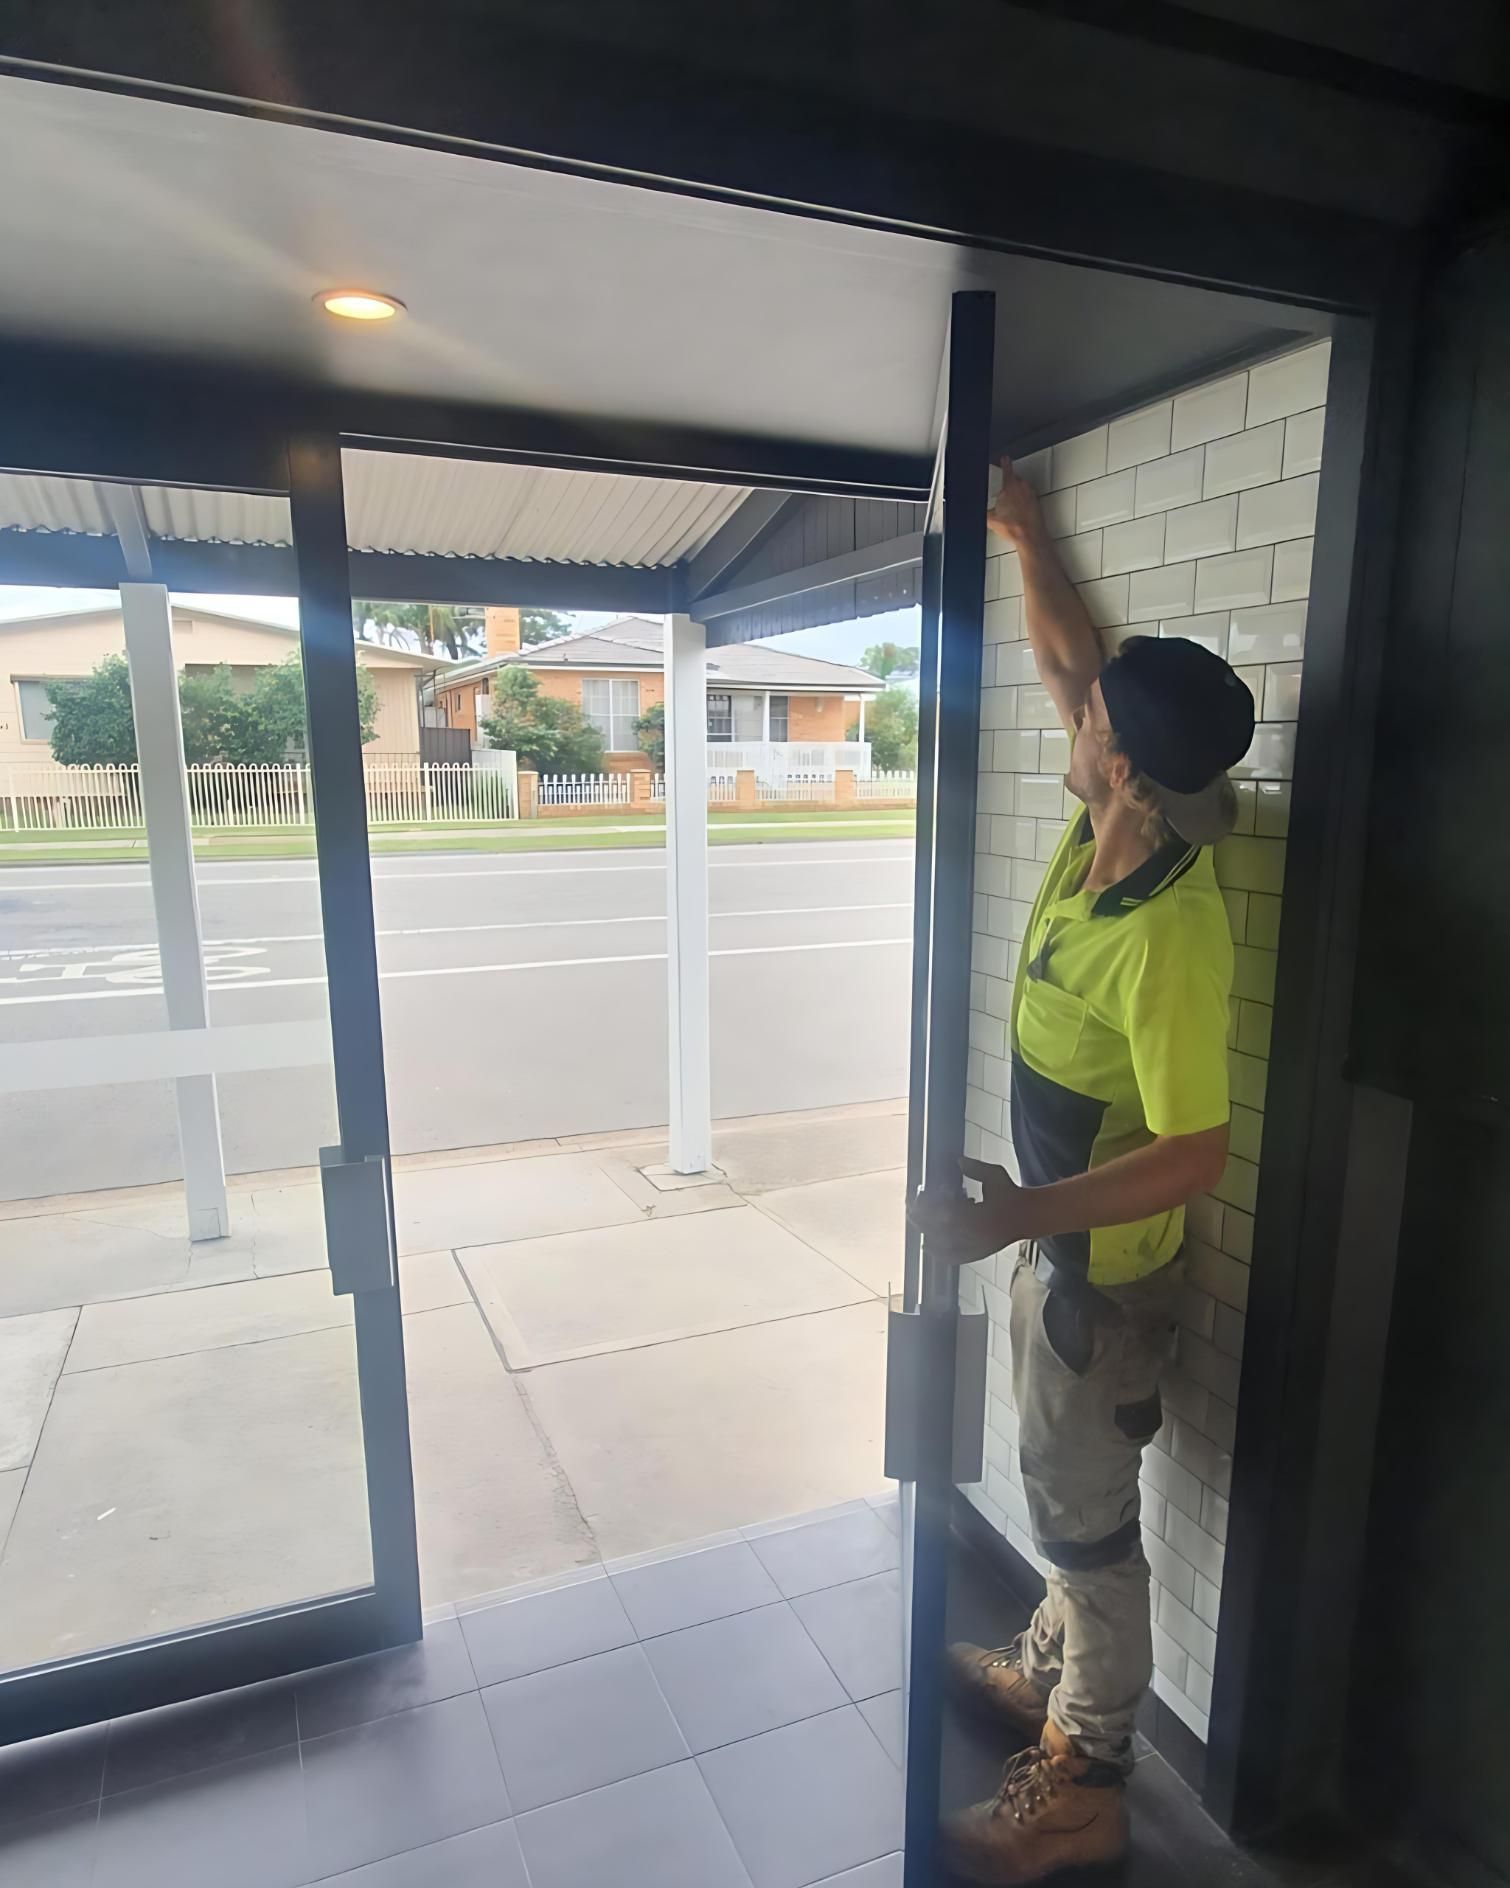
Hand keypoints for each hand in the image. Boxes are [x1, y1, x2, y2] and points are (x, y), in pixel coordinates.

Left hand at [907, 1156, 1035, 1266]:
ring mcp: (976, 1246)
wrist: (1030, 1216)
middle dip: (921, 1219)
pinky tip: (927, 1248)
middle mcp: (975, 1234)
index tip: (916, 1197)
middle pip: (938, 1230)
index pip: (943, 1212)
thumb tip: (956, 1160)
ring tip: (916, 1224)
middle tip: (910, 1209)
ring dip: (926, 1234)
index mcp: (978, 1214)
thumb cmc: (1011, 1194)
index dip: (927, 1206)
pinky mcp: (978, 1253)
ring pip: (943, 1246)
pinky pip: (954, 1258)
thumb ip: (974, 1168)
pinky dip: (939, 1254)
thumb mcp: (995, 1176)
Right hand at [987, 457, 1043, 546]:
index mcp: (1010, 486)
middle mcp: (1022, 486)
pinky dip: (1024, 503)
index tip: (1005, 458)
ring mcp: (1031, 494)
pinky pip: (1028, 498)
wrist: (1030, 536)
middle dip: (1009, 486)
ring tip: (1010, 509)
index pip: (1007, 468)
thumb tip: (981, 512)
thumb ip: (985, 512)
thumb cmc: (1013, 526)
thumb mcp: (991, 519)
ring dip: (1017, 495)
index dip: (1005, 462)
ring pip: (1022, 489)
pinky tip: (1019, 514)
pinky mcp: (1037, 502)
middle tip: (1003, 499)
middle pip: (1014, 480)